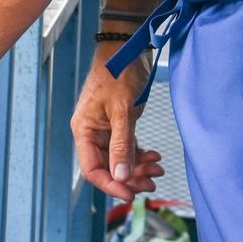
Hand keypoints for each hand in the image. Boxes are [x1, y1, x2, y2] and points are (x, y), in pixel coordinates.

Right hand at [71, 50, 163, 199]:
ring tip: (158, 169)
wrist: (129, 47)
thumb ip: (121, 145)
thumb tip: (121, 177)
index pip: (93, 169)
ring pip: (120, 160)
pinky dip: (141, 155)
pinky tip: (154, 157)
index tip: (130, 194)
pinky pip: (128, 148)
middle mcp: (93, 132)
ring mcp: (106, 128)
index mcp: (84, 130)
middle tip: (151, 183)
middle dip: (130, 177)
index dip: (111, 185)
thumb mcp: (122, 110)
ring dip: (138, 168)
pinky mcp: (120, 123)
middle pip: (108, 167)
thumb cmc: (119, 72)